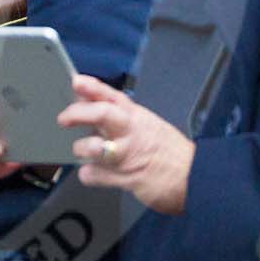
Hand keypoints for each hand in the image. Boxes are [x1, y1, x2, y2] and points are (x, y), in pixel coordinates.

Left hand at [62, 75, 193, 212]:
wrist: (195, 177)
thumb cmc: (169, 152)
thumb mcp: (147, 126)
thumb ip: (120, 119)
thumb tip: (91, 110)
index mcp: (137, 117)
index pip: (112, 96)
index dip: (92, 87)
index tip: (76, 82)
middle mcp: (131, 132)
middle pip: (103, 114)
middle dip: (79, 113)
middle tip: (64, 118)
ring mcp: (129, 155)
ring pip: (96, 147)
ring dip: (82, 149)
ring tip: (80, 150)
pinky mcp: (127, 178)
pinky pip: (97, 175)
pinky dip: (89, 175)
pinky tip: (90, 173)